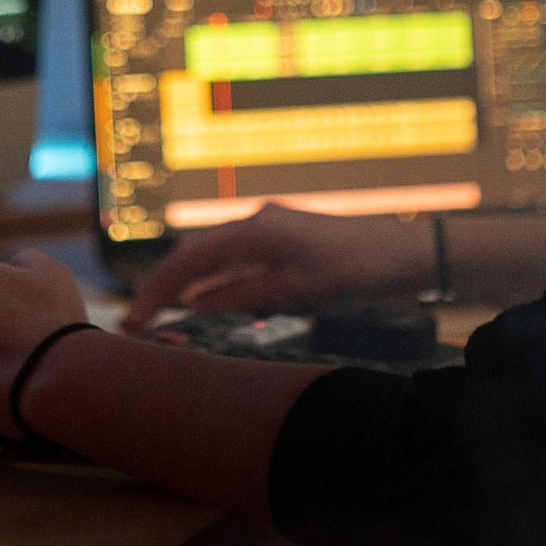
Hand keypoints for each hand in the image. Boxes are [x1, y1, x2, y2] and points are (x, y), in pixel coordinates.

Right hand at [120, 206, 436, 330]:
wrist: (411, 251)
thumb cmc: (359, 268)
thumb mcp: (300, 289)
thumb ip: (246, 294)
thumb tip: (196, 305)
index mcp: (256, 229)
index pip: (189, 260)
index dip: (157, 290)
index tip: (134, 321)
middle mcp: (257, 223)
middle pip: (194, 254)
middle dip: (161, 286)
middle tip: (136, 322)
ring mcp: (271, 230)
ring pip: (212, 257)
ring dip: (183, 284)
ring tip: (158, 315)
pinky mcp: (284, 241)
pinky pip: (234, 261)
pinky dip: (212, 281)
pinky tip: (203, 302)